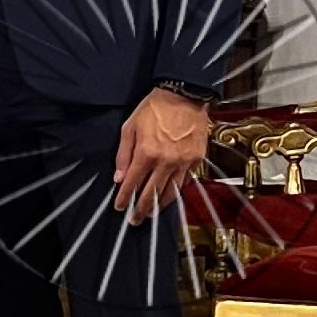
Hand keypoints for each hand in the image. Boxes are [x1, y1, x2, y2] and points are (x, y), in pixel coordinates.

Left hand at [113, 89, 214, 222]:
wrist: (184, 96)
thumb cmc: (154, 109)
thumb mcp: (130, 127)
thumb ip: (123, 154)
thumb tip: (119, 177)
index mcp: (147, 153)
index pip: (132, 183)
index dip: (124, 198)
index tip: (120, 207)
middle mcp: (166, 161)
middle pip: (151, 193)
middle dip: (141, 209)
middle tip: (135, 220)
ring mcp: (183, 162)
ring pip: (170, 191)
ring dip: (159, 205)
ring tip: (152, 213)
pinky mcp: (196, 159)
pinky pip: (185, 181)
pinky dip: (176, 190)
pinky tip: (169, 195)